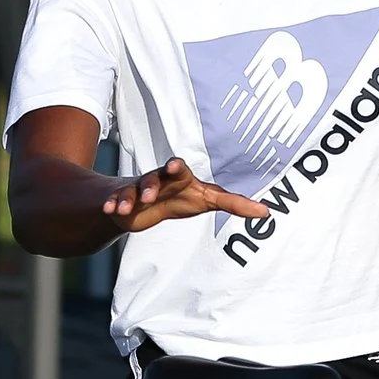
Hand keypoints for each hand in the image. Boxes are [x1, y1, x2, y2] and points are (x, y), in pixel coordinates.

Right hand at [103, 156, 267, 232]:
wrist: (144, 203)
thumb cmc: (180, 197)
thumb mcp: (207, 200)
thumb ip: (235, 204)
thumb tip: (266, 211)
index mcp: (178, 178)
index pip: (178, 169)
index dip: (176, 167)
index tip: (175, 167)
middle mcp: (157, 180)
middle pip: (153, 177)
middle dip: (152, 182)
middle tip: (152, 192)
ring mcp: (138, 190)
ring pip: (133, 190)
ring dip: (129, 198)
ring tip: (125, 207)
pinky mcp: (123, 202)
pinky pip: (116, 202)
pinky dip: (114, 206)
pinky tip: (111, 211)